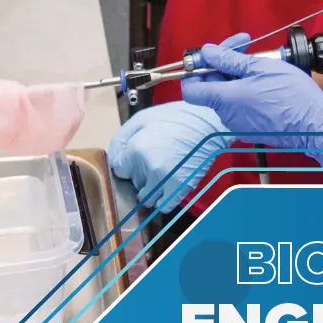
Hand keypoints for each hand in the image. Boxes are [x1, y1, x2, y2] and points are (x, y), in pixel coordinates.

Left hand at [107, 102, 230, 212]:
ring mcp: (165, 181)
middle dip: (137, 174)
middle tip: (149, 161)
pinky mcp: (181, 189)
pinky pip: (164, 206)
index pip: (119, 169)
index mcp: (137, 149)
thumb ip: (122, 138)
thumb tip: (114, 157)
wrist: (209, 122)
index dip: (125, 162)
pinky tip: (165, 188)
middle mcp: (148, 169)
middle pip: (133, 183)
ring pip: (146, 197)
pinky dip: (161, 200)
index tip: (133, 157)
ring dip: (148, 189)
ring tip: (158, 175)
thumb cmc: (176, 116)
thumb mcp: (142, 117)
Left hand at [181, 38, 322, 182]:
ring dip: (237, 75)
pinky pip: (240, 105)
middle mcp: (227, 115)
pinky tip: (264, 79)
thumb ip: (230, 59)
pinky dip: (247, 89)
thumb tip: (208, 52)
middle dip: (224, 63)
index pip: (190, 88)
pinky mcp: (251, 128)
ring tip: (259, 62)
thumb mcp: (261, 67)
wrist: (317, 125)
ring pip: (227, 94)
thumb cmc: (293, 96)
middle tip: (243, 46)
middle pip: (211, 86)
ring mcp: (239, 124)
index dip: (195, 69)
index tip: (210, 55)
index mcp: (225, 100)